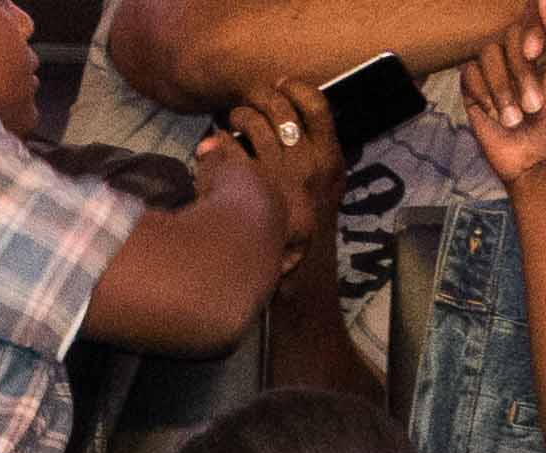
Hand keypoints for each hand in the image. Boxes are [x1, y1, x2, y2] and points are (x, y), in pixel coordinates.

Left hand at [215, 79, 345, 271]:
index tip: (282, 84)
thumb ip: (317, 156)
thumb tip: (291, 125)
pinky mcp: (251, 186)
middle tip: (249, 101)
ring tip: (232, 120)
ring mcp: (279, 174)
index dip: (296, 88)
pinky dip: (219, 142)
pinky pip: (231, 148)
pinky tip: (214, 146)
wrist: (297, 274)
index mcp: (330, 160)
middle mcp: (307, 163)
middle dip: (260, 96)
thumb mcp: (327, 191)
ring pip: (254, 122)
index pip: (317, 106)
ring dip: (238, 115)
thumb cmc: (310, 232)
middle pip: (281, 107)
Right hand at [466, 0, 545, 188]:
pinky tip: (495, 115)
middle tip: (534, 105)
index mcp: (544, 37)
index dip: (531, 29)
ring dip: (503, 91)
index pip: (532, 12)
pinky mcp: (474, 85)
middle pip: (510, 34)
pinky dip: (484, 96)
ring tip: (515, 118)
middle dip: (521, 73)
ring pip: (488, 53)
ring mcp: (494, 64)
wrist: (538, 158)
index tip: (535, 53)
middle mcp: (517, 46)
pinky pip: (470, 74)